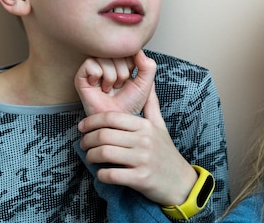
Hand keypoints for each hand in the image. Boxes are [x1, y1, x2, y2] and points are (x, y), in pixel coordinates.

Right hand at [75, 50, 156, 115]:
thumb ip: (148, 66)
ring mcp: (94, 67)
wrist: (118, 119)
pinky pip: (90, 64)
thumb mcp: (146, 84)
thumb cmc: (130, 103)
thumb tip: (138, 50)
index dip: (132, 64)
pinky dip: (98, 76)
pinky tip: (99, 86)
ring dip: (112, 76)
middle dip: (122, 72)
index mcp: (121, 60)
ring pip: (104, 58)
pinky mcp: (82, 76)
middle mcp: (107, 61)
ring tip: (110, 87)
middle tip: (119, 85)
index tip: (131, 78)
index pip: (126, 48)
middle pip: (115, 51)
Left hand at [78, 84, 197, 205]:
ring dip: (91, 156)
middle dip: (87, 140)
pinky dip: (101, 174)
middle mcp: (144, 140)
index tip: (82, 127)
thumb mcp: (160, 127)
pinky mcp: (141, 179)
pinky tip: (101, 173)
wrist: (180, 181)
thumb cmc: (166, 153)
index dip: (92, 121)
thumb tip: (150, 83)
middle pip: (104, 135)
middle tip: (83, 144)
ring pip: (105, 154)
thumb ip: (152, 105)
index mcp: (145, 126)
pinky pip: (112, 174)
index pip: (112, 118)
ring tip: (90, 157)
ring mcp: (143, 160)